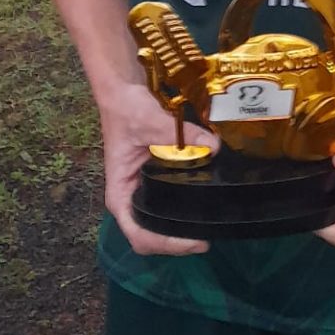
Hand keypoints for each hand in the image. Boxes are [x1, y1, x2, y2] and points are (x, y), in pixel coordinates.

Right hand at [95, 80, 218, 256]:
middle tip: (207, 238)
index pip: (138, 233)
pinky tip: (204, 207)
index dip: (165, 244)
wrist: (123, 90)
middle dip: (175, 243)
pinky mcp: (155, 180)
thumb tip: (214, 146)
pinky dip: (183, 212)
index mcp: (120, 192)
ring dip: (179, 232)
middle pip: (150, 236)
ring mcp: (142, 191)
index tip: (193, 241)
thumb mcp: (151, 121)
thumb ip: (182, 134)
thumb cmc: (126, 108)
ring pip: (159, 225)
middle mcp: (129, 197)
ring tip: (208, 228)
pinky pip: (168, 205)